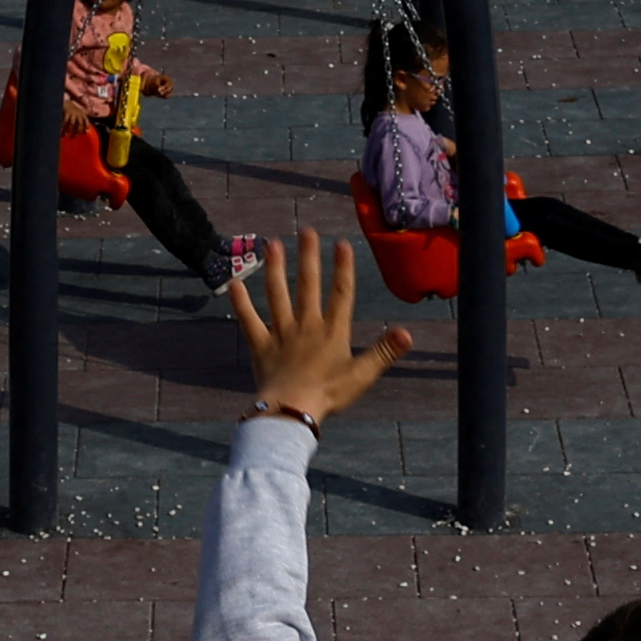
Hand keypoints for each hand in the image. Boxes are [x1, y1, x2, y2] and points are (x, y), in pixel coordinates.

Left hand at [226, 231, 409, 426]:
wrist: (292, 410)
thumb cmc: (329, 395)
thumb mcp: (362, 375)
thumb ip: (384, 352)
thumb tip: (407, 332)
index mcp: (332, 331)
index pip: (341, 293)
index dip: (343, 268)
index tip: (342, 244)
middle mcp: (306, 325)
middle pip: (308, 285)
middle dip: (309, 256)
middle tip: (307, 230)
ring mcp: (281, 333)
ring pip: (277, 294)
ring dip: (275, 268)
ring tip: (272, 243)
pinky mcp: (261, 346)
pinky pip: (249, 320)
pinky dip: (241, 302)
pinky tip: (233, 283)